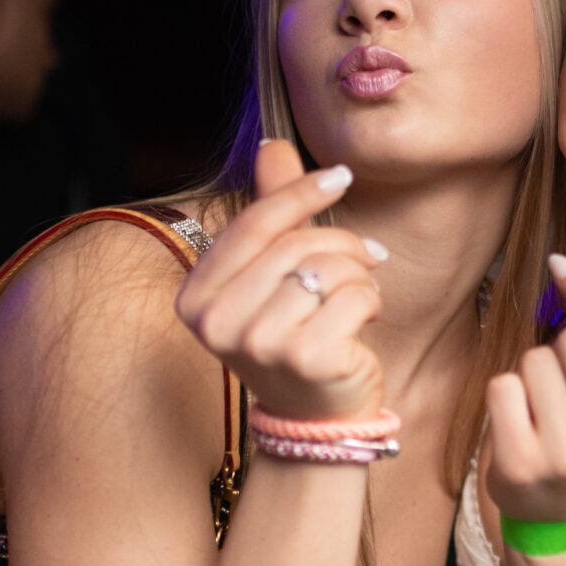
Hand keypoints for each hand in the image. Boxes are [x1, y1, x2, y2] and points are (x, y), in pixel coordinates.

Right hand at [173, 141, 385, 422]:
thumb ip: (271, 213)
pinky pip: (353, 295)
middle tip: (366, 258)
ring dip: (358, 275)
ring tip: (357, 296)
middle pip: (294, 243)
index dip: (301, 192)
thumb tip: (272, 144)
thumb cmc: (293, 339)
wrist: (313, 420)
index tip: (341, 176)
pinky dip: (370, 301)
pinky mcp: (304, 358)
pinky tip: (362, 322)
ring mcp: (257, 343)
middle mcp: (216, 322)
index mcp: (195, 297)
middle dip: (342, 242)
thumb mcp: (272, 275)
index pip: (253, 223)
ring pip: (327, 266)